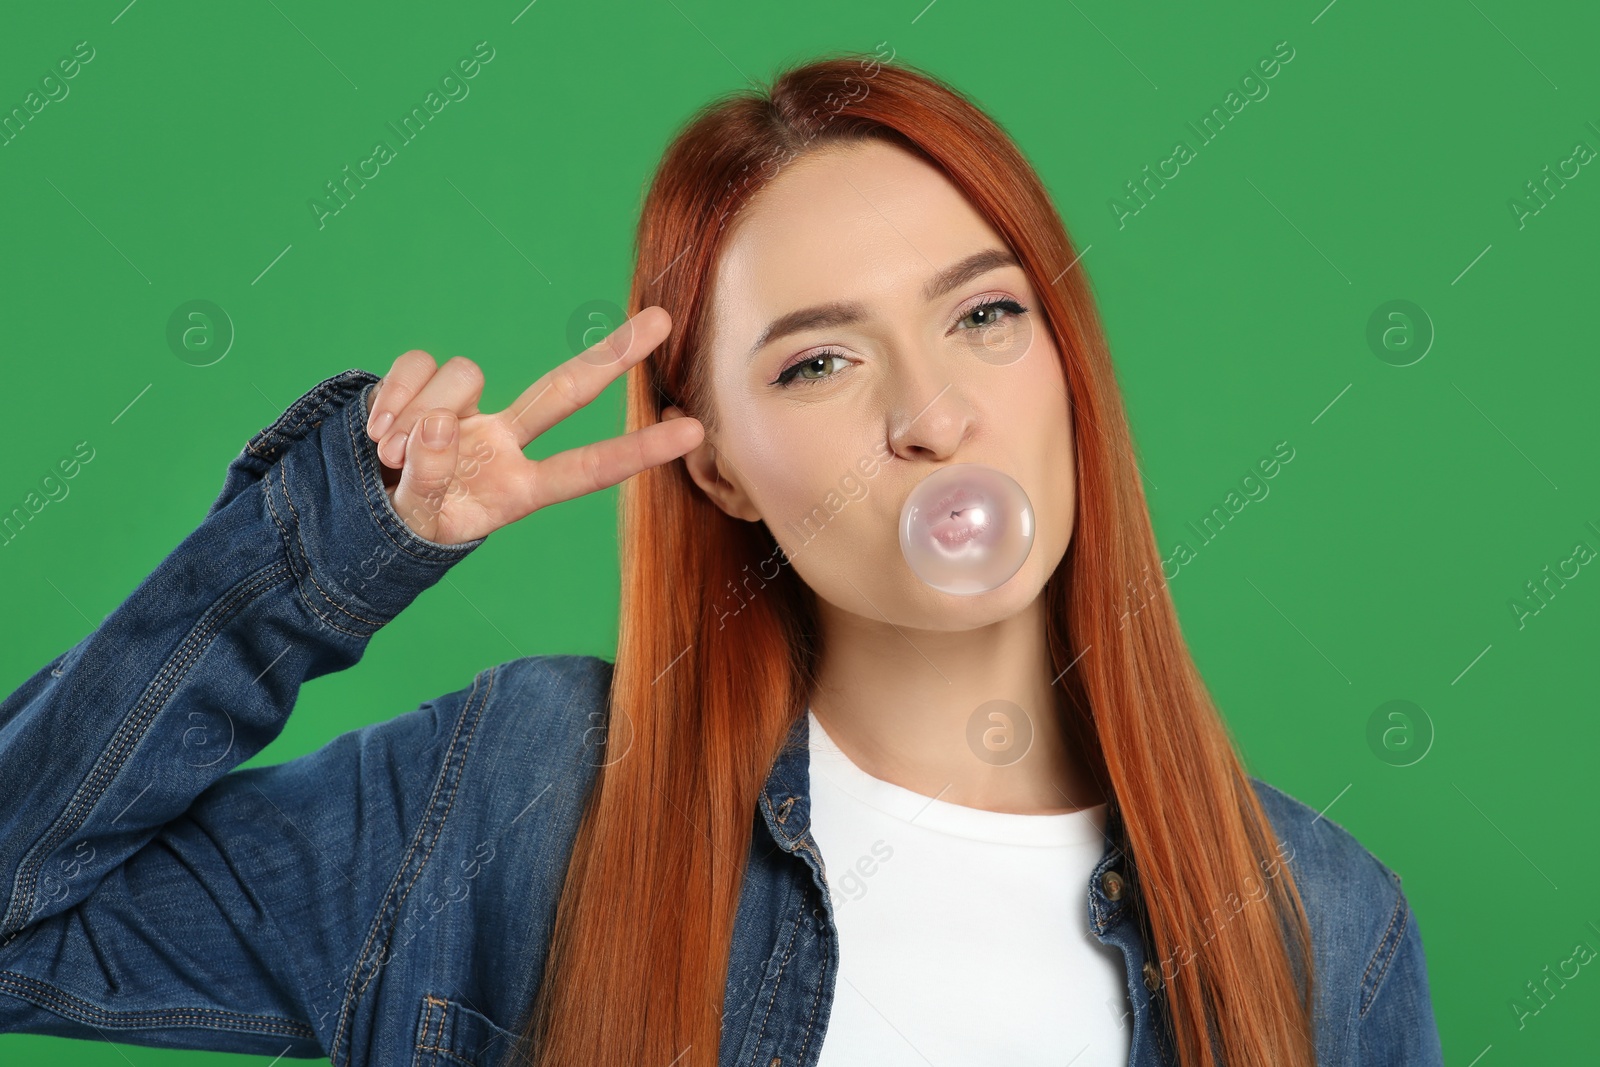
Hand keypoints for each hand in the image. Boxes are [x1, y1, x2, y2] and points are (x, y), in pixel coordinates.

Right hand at [362, 305, 703, 545]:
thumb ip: (428, 479)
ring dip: (417, 416)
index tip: (693, 431)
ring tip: (391, 456)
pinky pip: (419, 366)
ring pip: (464, 377)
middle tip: (665, 318)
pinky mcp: (432, 387)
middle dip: (614, 355)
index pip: (587, 470)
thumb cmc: (412, 521)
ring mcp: (473, 413)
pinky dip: (394, 396)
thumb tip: (437, 423)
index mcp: (519, 489)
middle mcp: (507, 443)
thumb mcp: (421, 518)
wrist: (370, 510)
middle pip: (567, 389)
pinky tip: (379, 430)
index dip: (638, 451)